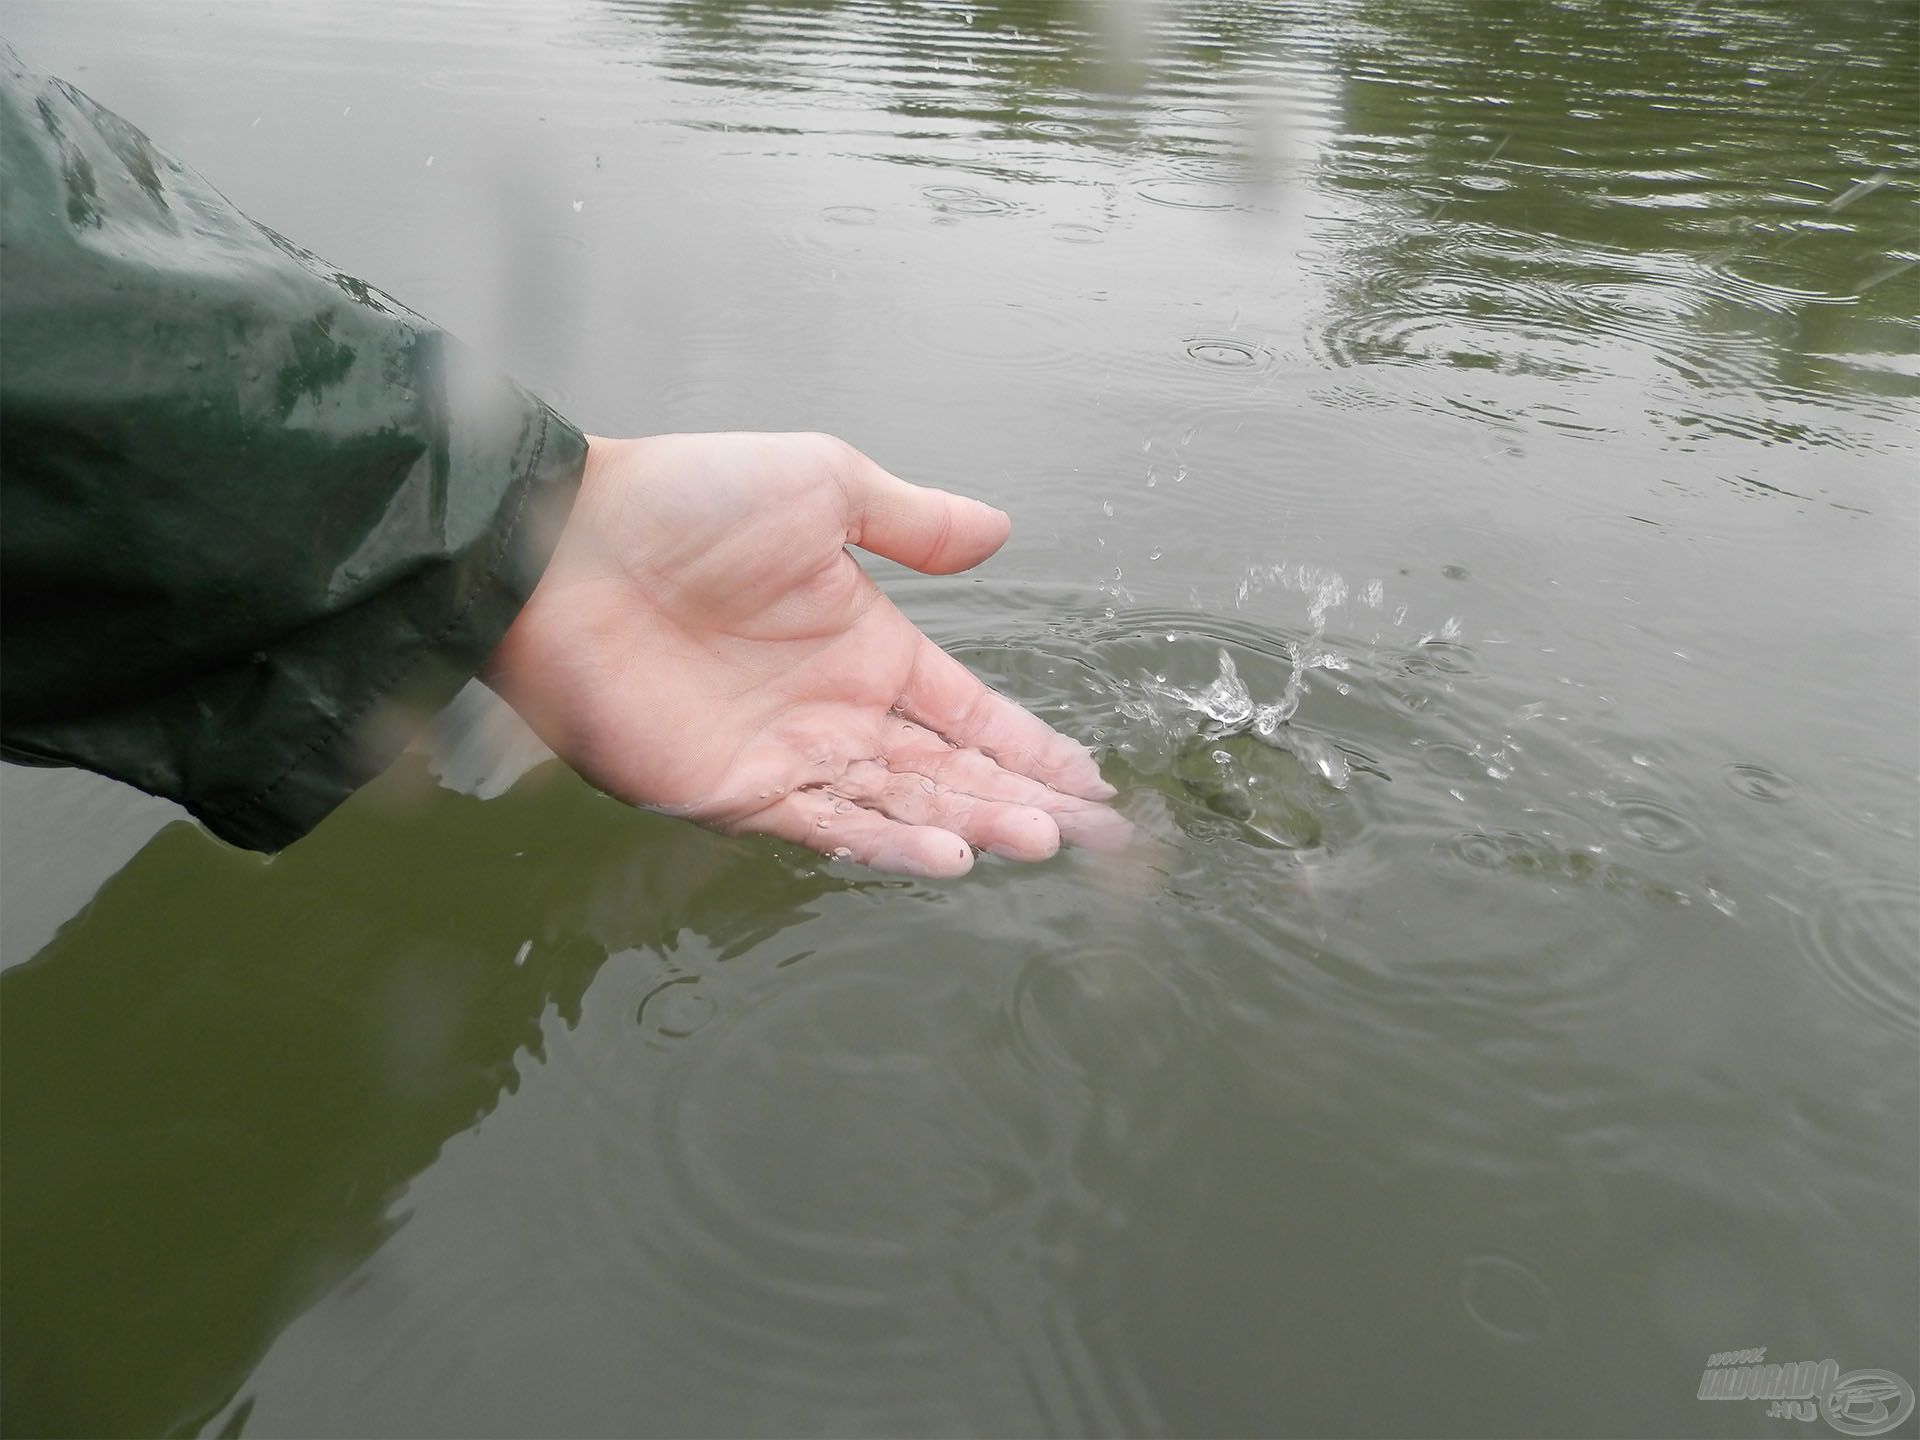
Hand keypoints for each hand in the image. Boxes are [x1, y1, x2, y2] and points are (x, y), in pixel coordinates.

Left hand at [485, 432, 1127, 875]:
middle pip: (948, 771)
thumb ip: (911, 523)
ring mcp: (786, 756)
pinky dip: (890, 844)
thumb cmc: (685, 500)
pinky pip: (827, 827)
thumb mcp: (822, 484)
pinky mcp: (731, 793)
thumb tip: (1001, 532)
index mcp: (863, 644)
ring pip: (900, 806)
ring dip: (971, 825)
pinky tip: (952, 854)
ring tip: (1039, 841)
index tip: (1091, 782)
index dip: (1029, 746)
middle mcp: (834, 711)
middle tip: (1094, 836)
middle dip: (1023, 800)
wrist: (561, 545)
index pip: (967, 711)